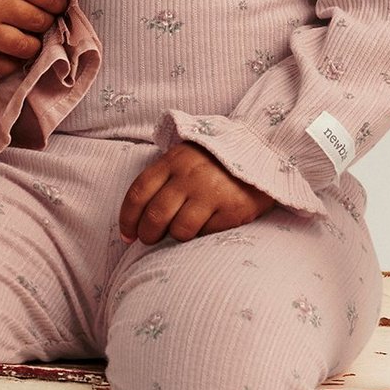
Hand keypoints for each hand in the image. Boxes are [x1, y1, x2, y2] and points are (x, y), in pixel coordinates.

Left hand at [118, 142, 277, 244]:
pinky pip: (206, 234)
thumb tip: (137, 215)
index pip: (138, 194)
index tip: (127, 235)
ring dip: (176, 236)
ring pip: (179, 230)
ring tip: (182, 230)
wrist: (262, 150)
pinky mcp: (233, 209)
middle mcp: (190, 177)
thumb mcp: (184, 156)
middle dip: (147, 235)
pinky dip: (202, 234)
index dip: (127, 220)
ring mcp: (212, 193)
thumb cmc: (214, 159)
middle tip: (150, 239)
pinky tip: (207, 224)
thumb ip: (162, 177)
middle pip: (154, 217)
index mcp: (173, 161)